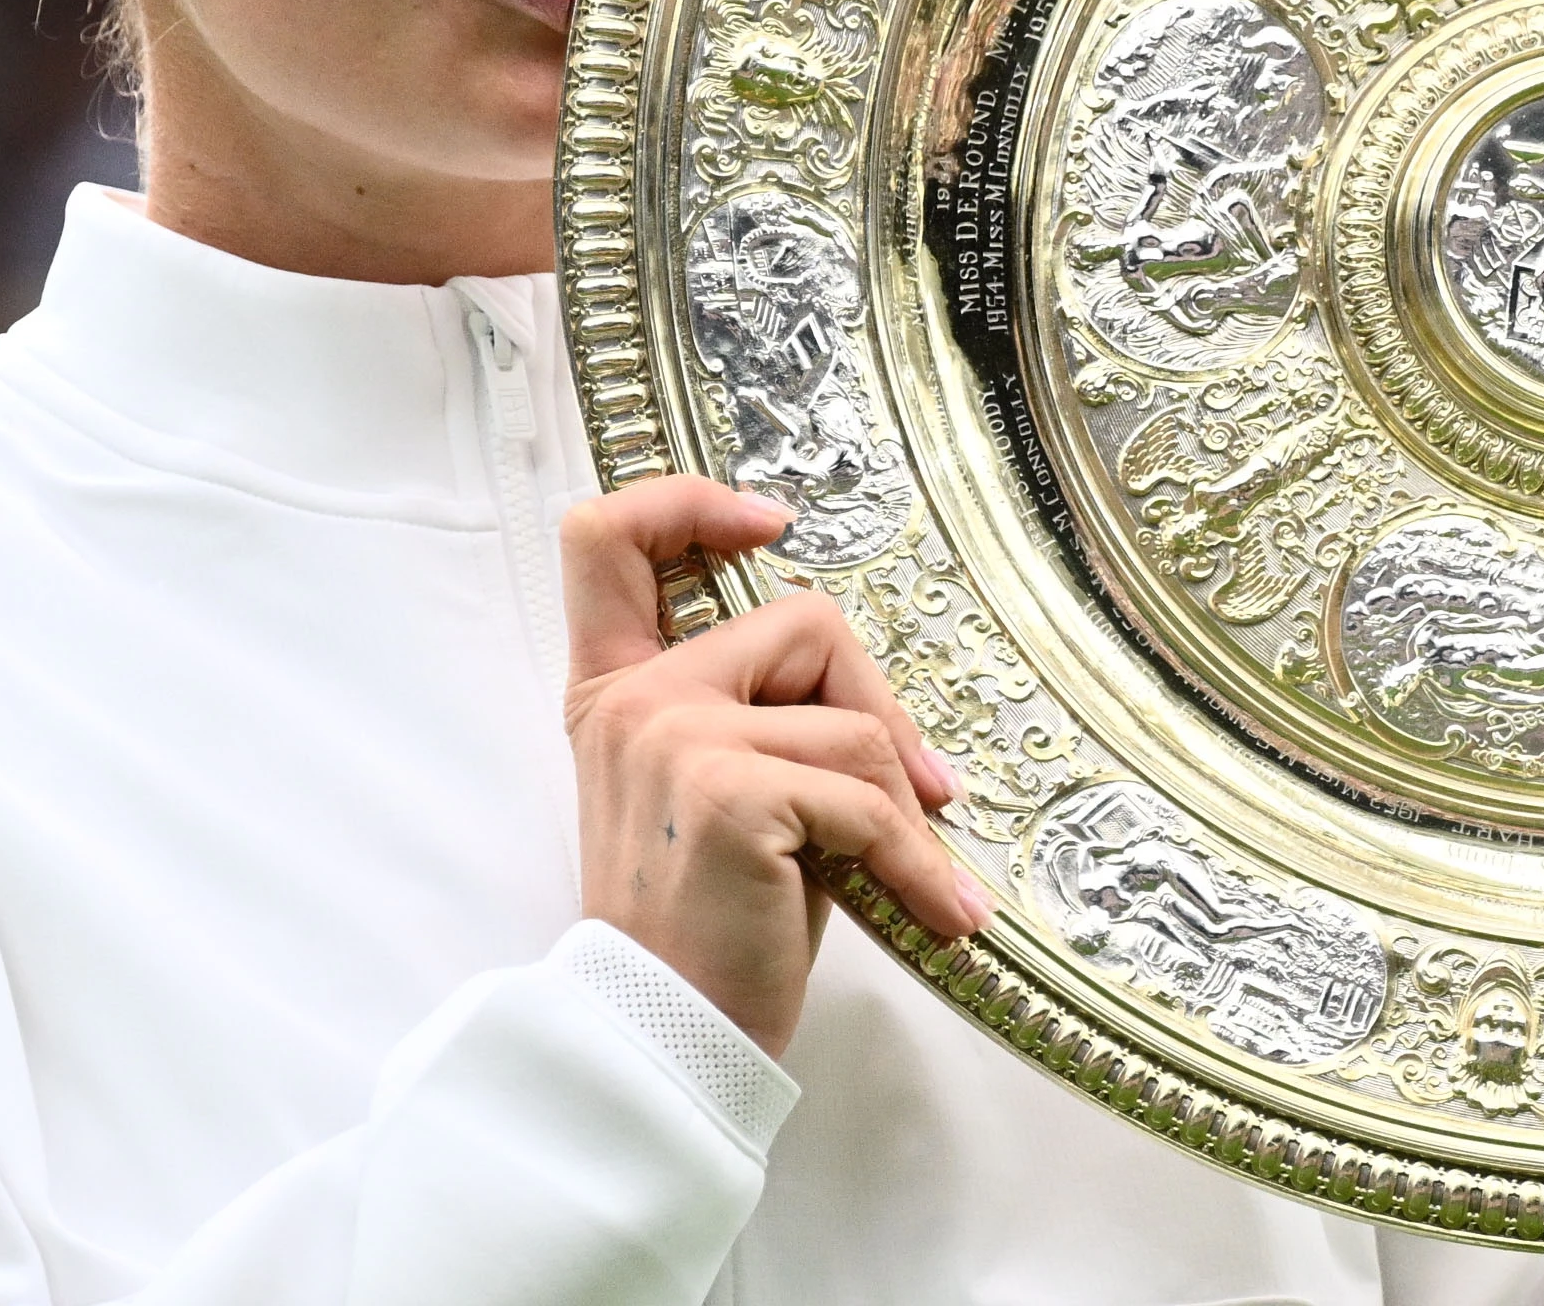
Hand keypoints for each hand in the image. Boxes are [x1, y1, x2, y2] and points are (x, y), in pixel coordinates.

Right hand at [561, 476, 985, 1054]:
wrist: (668, 1040)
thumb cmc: (707, 927)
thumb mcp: (716, 798)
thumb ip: (756, 720)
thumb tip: (879, 707)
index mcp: (615, 691)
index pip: (608, 537)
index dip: (689, 503)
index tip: (769, 525)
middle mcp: (634, 700)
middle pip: (802, 621)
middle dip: (879, 706)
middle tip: (920, 791)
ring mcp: (674, 735)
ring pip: (849, 720)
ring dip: (904, 808)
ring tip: (918, 878)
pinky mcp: (728, 790)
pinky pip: (866, 797)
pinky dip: (914, 862)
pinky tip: (934, 913)